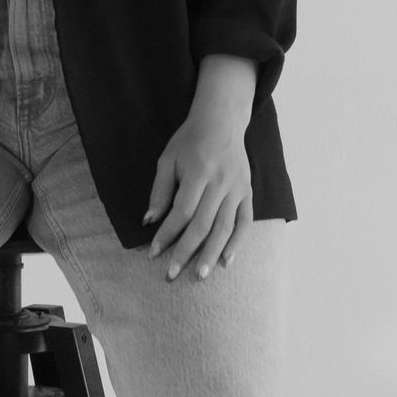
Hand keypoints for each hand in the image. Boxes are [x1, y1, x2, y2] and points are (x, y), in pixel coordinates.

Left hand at [143, 109, 252, 278]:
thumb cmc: (190, 141)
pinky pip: (245, 222)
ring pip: (225, 228)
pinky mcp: (247, 193)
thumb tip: (149, 221)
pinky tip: (226, 261)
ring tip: (199, 275)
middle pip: (202, 225)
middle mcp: (220, 183)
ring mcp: (237, 189)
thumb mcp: (168, 159)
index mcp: (198, 173)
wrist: (222, 122)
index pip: (182, 212)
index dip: (167, 235)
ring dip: (211, 254)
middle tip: (172, 274)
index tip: (153, 253)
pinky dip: (237, 243)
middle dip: (186, 252)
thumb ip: (160, 191)